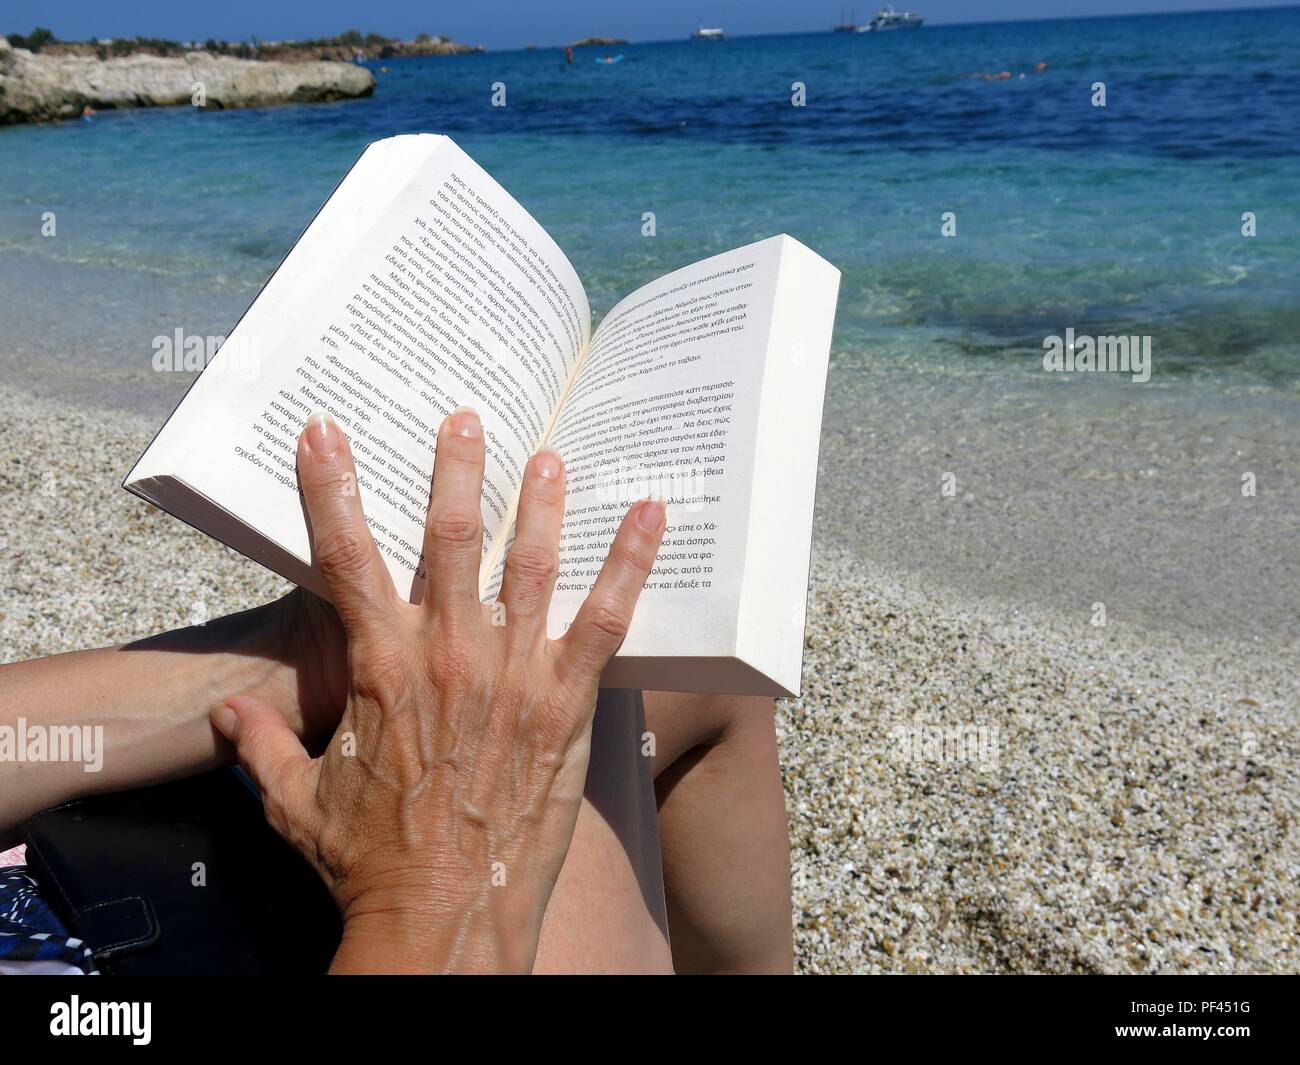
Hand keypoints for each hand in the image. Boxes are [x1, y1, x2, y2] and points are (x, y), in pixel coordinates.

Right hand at [209, 408, 665, 972]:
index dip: (331, 489)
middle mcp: (450, 656)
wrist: (443, 919)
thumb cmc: (368, 864)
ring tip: (551, 453)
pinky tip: (650, 517)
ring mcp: (515, 676)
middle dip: (455, 471)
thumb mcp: (294, 804)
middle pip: (450, 539)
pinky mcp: (568, 704)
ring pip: (532, 565)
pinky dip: (631, 563)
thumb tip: (224, 717)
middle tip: (467, 418)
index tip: (326, 432)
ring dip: (542, 503)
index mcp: (381, 668)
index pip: (345, 558)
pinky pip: (608, 620)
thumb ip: (259, 748)